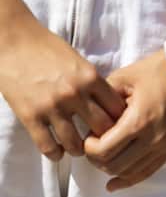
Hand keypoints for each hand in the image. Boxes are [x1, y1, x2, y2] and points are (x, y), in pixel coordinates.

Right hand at [0, 19, 122, 158]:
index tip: (118, 127)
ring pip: (75, 143)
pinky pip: (47, 146)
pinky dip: (55, 153)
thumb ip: (92, 82)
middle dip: (104, 138)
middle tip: (101, 143)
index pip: (117, 108)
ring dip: (78, 149)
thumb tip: (108, 103)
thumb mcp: (79, 61)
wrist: (13, 42)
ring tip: (78, 149)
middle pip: (102, 128)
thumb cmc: (47, 48)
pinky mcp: (30, 116)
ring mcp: (52, 107)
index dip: (120, 120)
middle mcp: (75, 94)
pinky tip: (57, 152)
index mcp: (91, 78)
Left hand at [84, 44, 165, 190]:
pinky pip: (148, 172)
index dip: (89, 146)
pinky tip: (113, 184)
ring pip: (129, 172)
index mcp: (138, 121)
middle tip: (94, 144)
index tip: (89, 134)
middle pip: (113, 166)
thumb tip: (89, 120)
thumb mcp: (123, 79)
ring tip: (105, 155)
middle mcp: (153, 138)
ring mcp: (165, 145)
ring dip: (111, 168)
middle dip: (97, 158)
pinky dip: (129, 180)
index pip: (103, 151)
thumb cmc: (158, 70)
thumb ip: (102, 101)